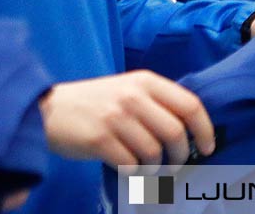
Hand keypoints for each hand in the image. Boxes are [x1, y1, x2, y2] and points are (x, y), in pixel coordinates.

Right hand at [40, 71, 213, 170]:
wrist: (47, 109)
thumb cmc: (94, 102)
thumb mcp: (128, 89)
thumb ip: (156, 102)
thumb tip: (189, 130)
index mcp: (146, 81)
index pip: (190, 105)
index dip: (205, 129)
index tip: (208, 147)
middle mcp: (134, 96)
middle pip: (175, 132)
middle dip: (181, 155)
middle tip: (176, 166)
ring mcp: (116, 117)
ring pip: (153, 152)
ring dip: (156, 168)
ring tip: (150, 170)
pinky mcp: (99, 139)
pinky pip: (130, 164)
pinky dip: (134, 173)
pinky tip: (129, 171)